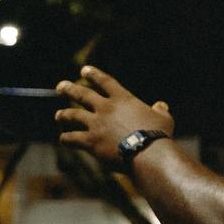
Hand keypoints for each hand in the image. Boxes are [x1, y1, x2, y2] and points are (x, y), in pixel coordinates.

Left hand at [55, 65, 173, 164]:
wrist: (148, 154)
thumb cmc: (159, 135)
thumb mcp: (164, 119)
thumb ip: (160, 110)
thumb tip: (161, 105)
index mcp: (123, 99)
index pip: (105, 81)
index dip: (93, 75)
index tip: (84, 70)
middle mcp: (105, 108)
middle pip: (81, 94)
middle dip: (69, 89)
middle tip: (60, 87)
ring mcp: (95, 124)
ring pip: (71, 115)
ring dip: (63, 115)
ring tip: (58, 115)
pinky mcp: (90, 141)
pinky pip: (71, 138)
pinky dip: (66, 138)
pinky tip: (63, 139)